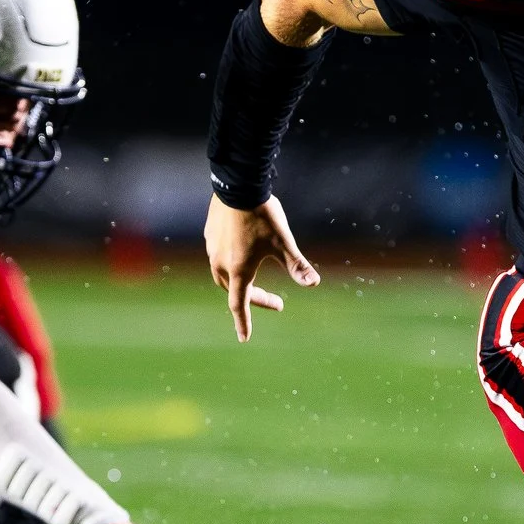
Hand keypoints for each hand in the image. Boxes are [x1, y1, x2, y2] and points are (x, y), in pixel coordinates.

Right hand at [204, 195, 318, 341]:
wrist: (238, 185)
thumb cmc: (262, 215)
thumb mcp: (283, 241)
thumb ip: (296, 265)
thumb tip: (313, 283)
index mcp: (239, 270)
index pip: (239, 305)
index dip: (243, 323)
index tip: (245, 338)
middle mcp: (221, 263)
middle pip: (235, 291)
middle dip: (254, 299)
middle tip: (276, 301)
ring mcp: (212, 248)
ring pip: (224, 275)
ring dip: (240, 283)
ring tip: (256, 280)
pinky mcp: (210, 234)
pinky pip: (218, 256)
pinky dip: (231, 264)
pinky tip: (241, 252)